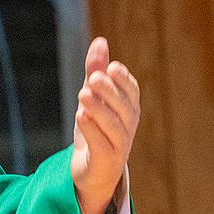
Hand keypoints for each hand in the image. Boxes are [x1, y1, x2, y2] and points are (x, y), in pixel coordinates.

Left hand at [71, 37, 139, 213]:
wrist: (91, 173)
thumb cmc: (96, 130)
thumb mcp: (93, 98)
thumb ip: (95, 71)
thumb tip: (100, 41)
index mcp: (128, 111)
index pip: (132, 93)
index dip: (124, 80)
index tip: (112, 66)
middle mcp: (128, 128)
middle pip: (124, 108)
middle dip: (110, 91)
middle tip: (94, 77)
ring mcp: (119, 147)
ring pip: (114, 127)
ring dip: (100, 109)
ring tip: (84, 94)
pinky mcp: (105, 162)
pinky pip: (102, 146)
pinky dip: (92, 130)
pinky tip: (80, 116)